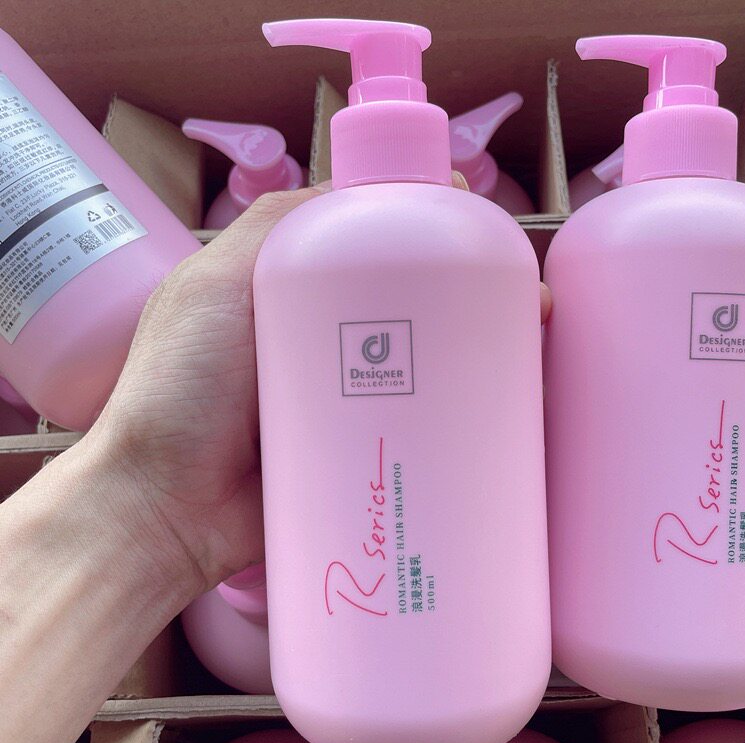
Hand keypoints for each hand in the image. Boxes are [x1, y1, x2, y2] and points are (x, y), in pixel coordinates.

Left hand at [89, 182, 552, 596]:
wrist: (166, 511)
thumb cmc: (182, 386)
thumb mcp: (214, 282)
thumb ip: (273, 226)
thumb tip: (352, 182)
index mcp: (291, 295)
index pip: (371, 247)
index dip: (425, 230)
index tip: (476, 227)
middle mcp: (325, 343)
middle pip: (411, 308)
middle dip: (471, 298)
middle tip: (526, 303)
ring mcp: (344, 400)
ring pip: (424, 368)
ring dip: (478, 359)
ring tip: (533, 353)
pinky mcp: (357, 453)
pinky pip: (415, 429)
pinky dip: (458, 420)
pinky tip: (502, 415)